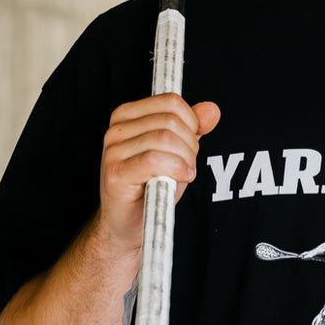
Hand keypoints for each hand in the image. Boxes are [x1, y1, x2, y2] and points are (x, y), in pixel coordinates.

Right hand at [96, 94, 219, 255]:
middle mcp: (117, 129)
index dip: (191, 122)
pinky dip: (176, 169)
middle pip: (171, 121)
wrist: (128, 222)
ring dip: (184, 159)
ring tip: (181, 173)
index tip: (191, 143)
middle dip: (190, 144)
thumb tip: (212, 109)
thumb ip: (194, 128)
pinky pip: (155, 159)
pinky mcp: (116, 172)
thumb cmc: (151, 184)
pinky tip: (179, 178)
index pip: (170, 102)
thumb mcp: (178, 150)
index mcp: (128, 116)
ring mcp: (113, 150)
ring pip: (165, 139)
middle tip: (186, 164)